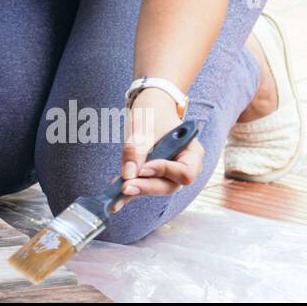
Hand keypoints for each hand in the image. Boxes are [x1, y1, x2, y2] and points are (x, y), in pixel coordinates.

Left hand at [111, 87, 203, 212]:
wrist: (151, 105)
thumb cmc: (153, 113)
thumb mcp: (143, 128)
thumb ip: (137, 151)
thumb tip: (128, 175)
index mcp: (192, 153)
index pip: (185, 172)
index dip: (165, 172)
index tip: (144, 169)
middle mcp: (184, 166)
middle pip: (169, 184)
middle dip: (147, 187)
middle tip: (125, 187)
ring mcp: (169, 172)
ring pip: (156, 187)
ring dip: (136, 191)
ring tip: (115, 196)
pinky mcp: (154, 174)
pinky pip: (144, 185)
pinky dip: (130, 190)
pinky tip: (115, 200)